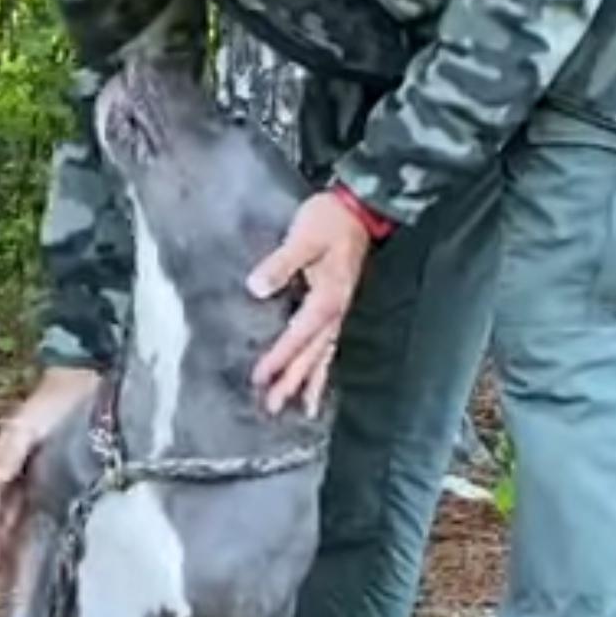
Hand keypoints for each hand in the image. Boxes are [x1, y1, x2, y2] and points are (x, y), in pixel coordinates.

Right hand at [0, 366, 100, 586]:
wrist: (85, 384)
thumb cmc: (51, 404)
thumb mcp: (26, 426)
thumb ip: (10, 451)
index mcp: (1, 471)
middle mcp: (16, 483)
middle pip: (2, 527)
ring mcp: (39, 486)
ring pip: (22, 527)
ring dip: (17, 554)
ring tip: (15, 588)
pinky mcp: (64, 487)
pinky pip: (48, 520)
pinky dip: (44, 541)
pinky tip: (51, 560)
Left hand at [247, 190, 374, 416]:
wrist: (358, 208)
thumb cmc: (330, 220)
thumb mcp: (303, 237)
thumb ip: (281, 264)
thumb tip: (257, 288)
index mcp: (327, 298)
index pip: (298, 336)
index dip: (279, 358)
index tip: (260, 378)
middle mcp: (335, 310)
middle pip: (312, 354)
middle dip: (293, 382)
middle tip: (274, 406)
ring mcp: (339, 310)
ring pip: (324, 354)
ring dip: (311, 381)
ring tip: (303, 408)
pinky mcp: (337, 304)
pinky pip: (329, 343)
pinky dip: (323, 364)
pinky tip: (317, 375)